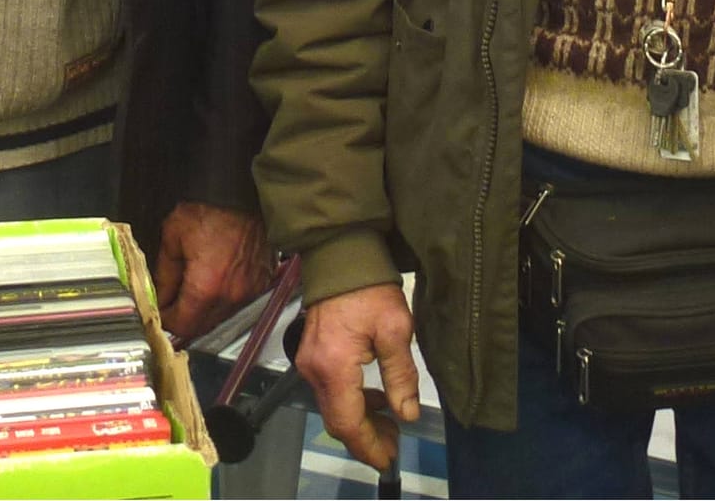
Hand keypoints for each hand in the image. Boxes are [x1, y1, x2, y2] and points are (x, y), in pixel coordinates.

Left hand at [154, 202, 273, 341]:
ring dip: (204, 308)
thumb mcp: (173, 236)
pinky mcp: (262, 282)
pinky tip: (216, 276)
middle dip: (184, 316)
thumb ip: (163, 274)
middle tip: (173, 298)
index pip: (181, 325)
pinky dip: (224, 296)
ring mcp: (250, 290)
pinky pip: (238, 301)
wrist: (243, 192)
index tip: (160, 308)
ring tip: (195, 283)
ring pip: (220, 315)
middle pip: (201, 325)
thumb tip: (158, 296)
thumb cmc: (212, 207)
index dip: (165, 318)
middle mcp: (231, 295)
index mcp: (206, 286)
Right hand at [296, 284, 419, 471]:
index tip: (388, 458)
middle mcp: (314, 369)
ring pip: (331, 408)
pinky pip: (328, 391)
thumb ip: (400, 375)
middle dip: (365, 438)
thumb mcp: (395, 329)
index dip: (368, 446)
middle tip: (394, 444)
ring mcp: (308, 362)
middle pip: (336, 420)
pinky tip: (373, 397)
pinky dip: (350, 402)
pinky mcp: (310, 354)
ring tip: (390, 424)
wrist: (340, 255)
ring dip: (359, 421)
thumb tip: (406, 414)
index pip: (348, 422)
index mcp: (334, 366)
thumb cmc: (369, 288)